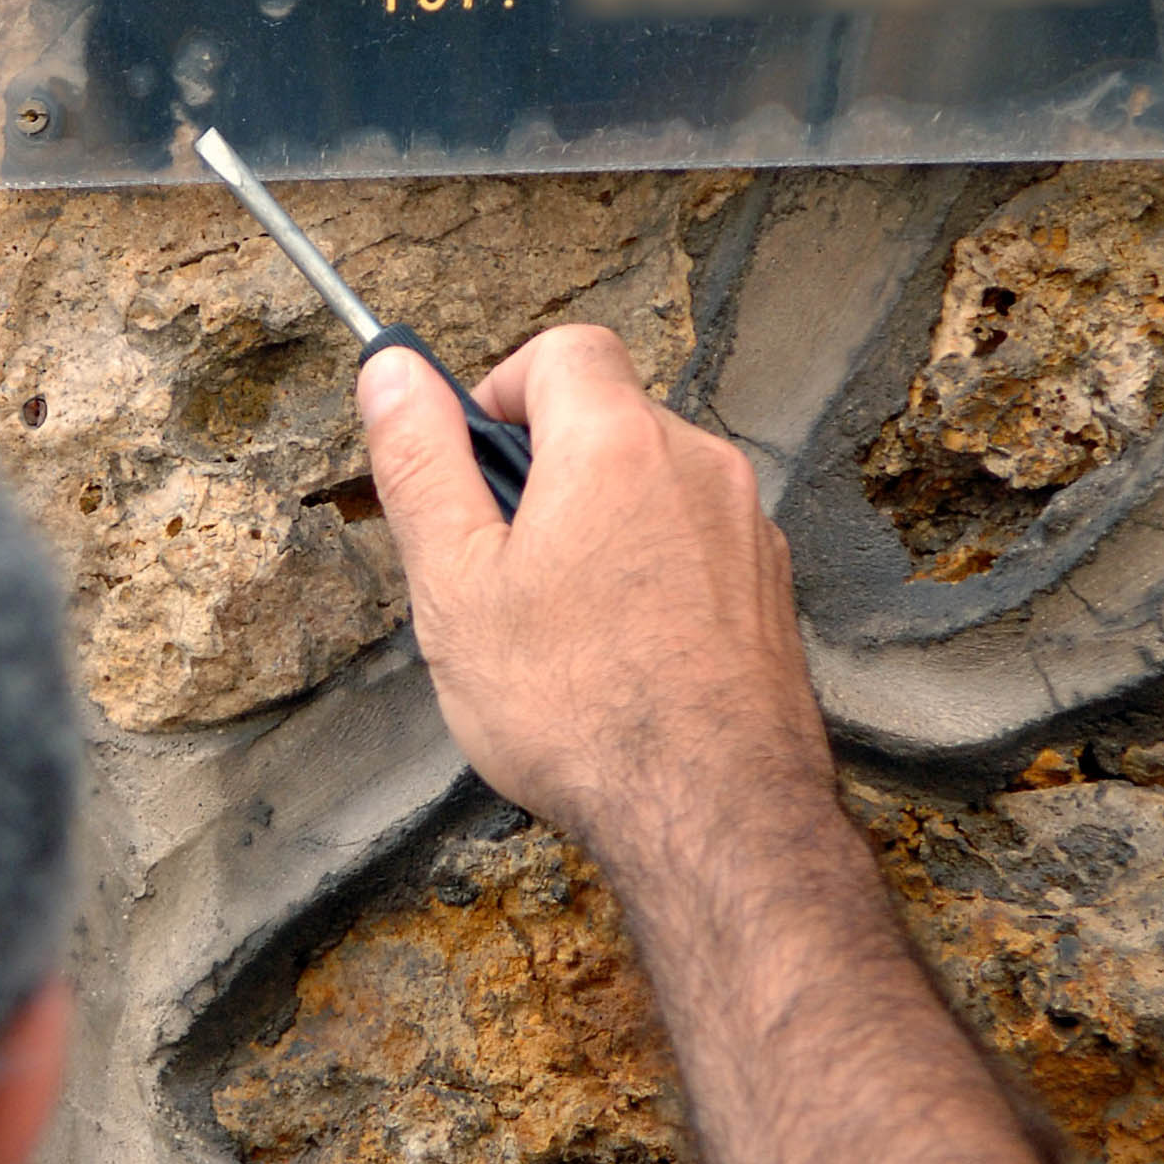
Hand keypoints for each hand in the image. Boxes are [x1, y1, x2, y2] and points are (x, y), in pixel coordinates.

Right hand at [354, 324, 833, 890]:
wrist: (713, 813)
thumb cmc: (582, 711)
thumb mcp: (455, 585)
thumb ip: (421, 463)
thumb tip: (393, 374)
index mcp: (616, 445)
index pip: (564, 350)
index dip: (503, 387)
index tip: (473, 452)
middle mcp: (699, 466)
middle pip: (611, 416)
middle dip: (547, 464)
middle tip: (498, 556)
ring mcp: (746, 528)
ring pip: (655, 483)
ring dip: (601, 519)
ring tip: (559, 620)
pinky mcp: (770, 588)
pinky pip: (696, 541)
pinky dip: (652, 567)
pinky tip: (620, 650)